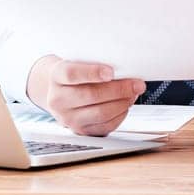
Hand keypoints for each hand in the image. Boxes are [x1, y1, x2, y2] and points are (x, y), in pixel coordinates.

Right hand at [27, 56, 145, 136]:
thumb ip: (94, 63)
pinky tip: (125, 105)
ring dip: (123, 103)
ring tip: (133, 93)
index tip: (111, 72)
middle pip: (91, 95)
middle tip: (137, 84)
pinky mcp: (81, 131)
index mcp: (56, 77)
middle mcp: (58, 100)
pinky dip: (120, 115)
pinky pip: (105, 126)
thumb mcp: (76, 63)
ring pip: (101, 113)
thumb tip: (124, 69)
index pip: (72, 74)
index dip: (92, 72)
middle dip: (119, 89)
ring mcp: (68, 118)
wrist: (58, 93)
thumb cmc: (74, 75)